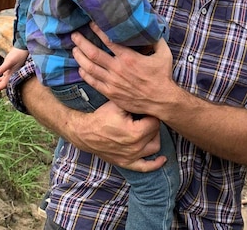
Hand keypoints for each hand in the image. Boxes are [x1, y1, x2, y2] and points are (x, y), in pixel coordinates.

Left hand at [0, 47, 28, 93]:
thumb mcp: (10, 61)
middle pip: (4, 84)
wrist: (23, 49)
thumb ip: (3, 67)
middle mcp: (12, 75)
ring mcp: (12, 72)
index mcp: (12, 75)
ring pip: (4, 81)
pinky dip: (1, 79)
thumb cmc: (17, 55)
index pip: (4, 84)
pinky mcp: (11, 69)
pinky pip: (5, 77)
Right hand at [18, 75, 165, 171]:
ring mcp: (131, 157)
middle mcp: (135, 147)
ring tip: (147, 128)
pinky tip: (162, 159)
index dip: (150, 112)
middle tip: (145, 114)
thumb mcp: (117, 102)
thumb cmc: (101, 115)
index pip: (154, 121)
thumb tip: (143, 78)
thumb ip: (131, 95)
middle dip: (151, 123)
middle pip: (155, 133)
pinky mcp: (127, 163)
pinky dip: (154, 163)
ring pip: (153, 147)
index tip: (147, 106)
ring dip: (153, 138)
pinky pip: (145, 167)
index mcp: (135, 132)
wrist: (84, 132)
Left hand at [71, 24, 174, 116]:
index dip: (97, 30)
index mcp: (129, 58)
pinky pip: (93, 82)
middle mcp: (117, 69)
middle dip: (81, 43)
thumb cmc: (163, 76)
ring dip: (79, 57)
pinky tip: (80, 68)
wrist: (161, 100)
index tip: (90, 24)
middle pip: (93, 53)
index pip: (108, 40)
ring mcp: (112, 82)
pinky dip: (84, 74)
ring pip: (90, 68)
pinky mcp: (110, 93)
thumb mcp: (164, 54)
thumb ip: (156, 39)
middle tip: (74, 35)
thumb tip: (152, 27)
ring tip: (74, 50)